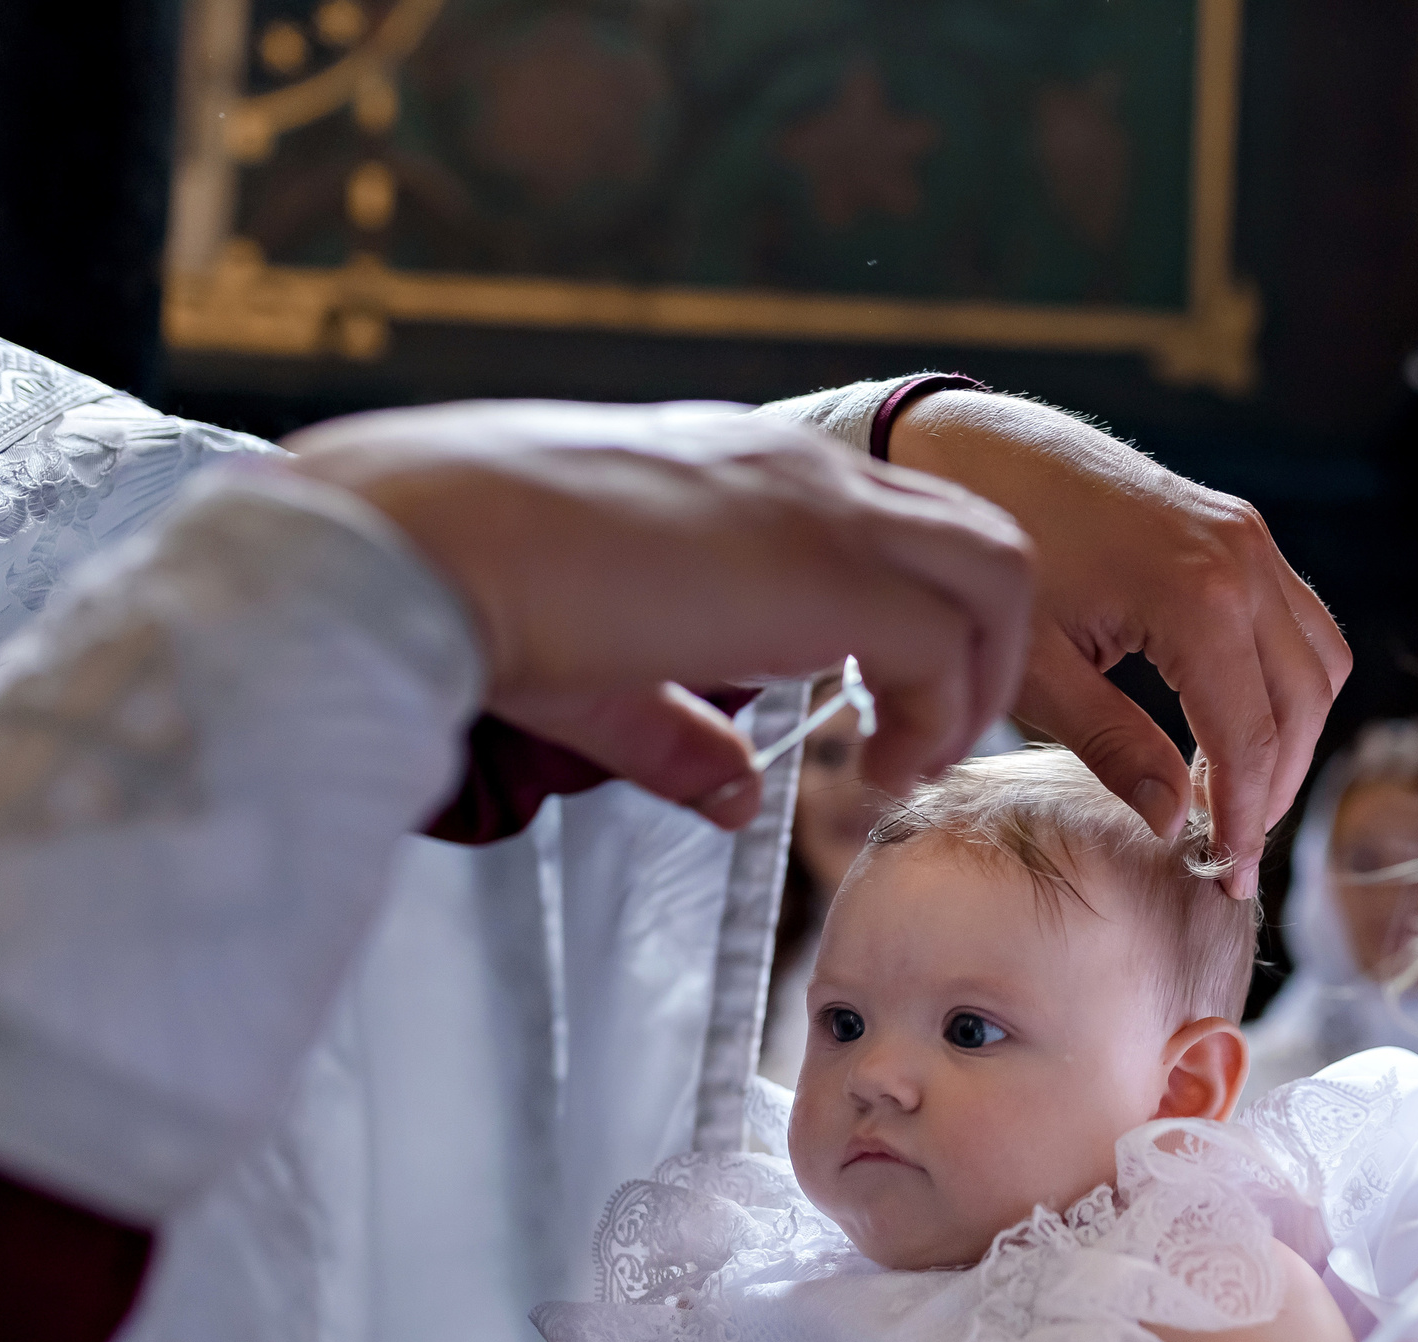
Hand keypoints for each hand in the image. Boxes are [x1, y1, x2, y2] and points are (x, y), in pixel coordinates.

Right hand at [286, 401, 1034, 828]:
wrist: (422, 542)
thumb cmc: (478, 591)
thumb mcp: (600, 674)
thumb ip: (680, 735)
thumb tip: (734, 796)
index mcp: (756, 470)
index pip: (902, 521)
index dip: (921, 621)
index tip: (884, 712)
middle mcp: (807, 472)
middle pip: (983, 538)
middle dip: (987, 649)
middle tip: (924, 741)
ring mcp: (824, 511)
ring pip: (996, 574)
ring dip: (979, 680)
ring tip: (905, 765)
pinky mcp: (825, 572)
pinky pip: (946, 646)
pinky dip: (936, 720)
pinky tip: (873, 774)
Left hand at [889, 392, 1349, 895]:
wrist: (967, 445)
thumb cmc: (991, 556)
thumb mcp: (1036, 670)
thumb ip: (1114, 747)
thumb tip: (1175, 824)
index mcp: (1197, 595)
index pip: (1252, 738)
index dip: (1245, 819)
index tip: (1227, 878)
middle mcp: (1242, 559)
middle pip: (1303, 706)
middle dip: (1274, 788)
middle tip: (1230, 854)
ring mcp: (1247, 536)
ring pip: (1316, 663)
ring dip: (1289, 738)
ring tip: (1232, 800)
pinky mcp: (1237, 529)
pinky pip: (1296, 622)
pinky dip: (1283, 685)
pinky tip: (1230, 731)